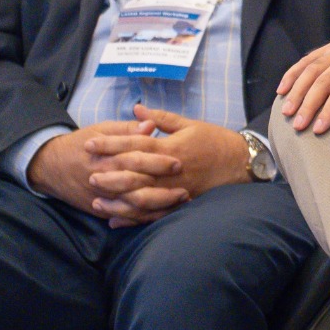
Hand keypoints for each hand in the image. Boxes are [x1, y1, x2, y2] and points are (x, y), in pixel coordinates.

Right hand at [27, 120, 186, 224]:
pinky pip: (124, 217)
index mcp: (107, 157)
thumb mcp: (102, 130)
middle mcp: (104, 179)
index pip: (136, 160)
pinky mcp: (99, 210)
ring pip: (133, 206)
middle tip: (186, 188)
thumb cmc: (82, 144)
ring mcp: (101, 197)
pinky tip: (162, 215)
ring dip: (158, 206)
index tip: (179, 162)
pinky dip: (143, 218)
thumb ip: (127, 129)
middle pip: (137, 187)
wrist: (51, 166)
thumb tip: (151, 124)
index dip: (159, 162)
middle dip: (162, 190)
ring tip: (180, 202)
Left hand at [80, 108, 250, 224]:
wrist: (240, 162)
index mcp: (170, 147)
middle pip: (133, 174)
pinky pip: (153, 214)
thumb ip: (161, 118)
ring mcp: (174, 189)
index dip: (110, 144)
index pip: (134, 144)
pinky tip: (115, 220)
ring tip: (97, 200)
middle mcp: (169, 170)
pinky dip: (133, 218)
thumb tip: (136, 109)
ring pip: (140, 197)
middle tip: (89, 174)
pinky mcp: (179, 203)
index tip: (90, 143)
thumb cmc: (214, 140)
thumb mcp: (189, 124)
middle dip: (109, 174)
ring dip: (117, 200)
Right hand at [276, 38, 329, 133]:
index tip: (318, 130)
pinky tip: (282, 90)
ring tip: (286, 112)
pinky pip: (307, 60)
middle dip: (308, 105)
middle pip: (322, 81)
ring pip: (310, 69)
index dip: (328, 111)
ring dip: (296, 91)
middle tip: (297, 126)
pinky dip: (293, 74)